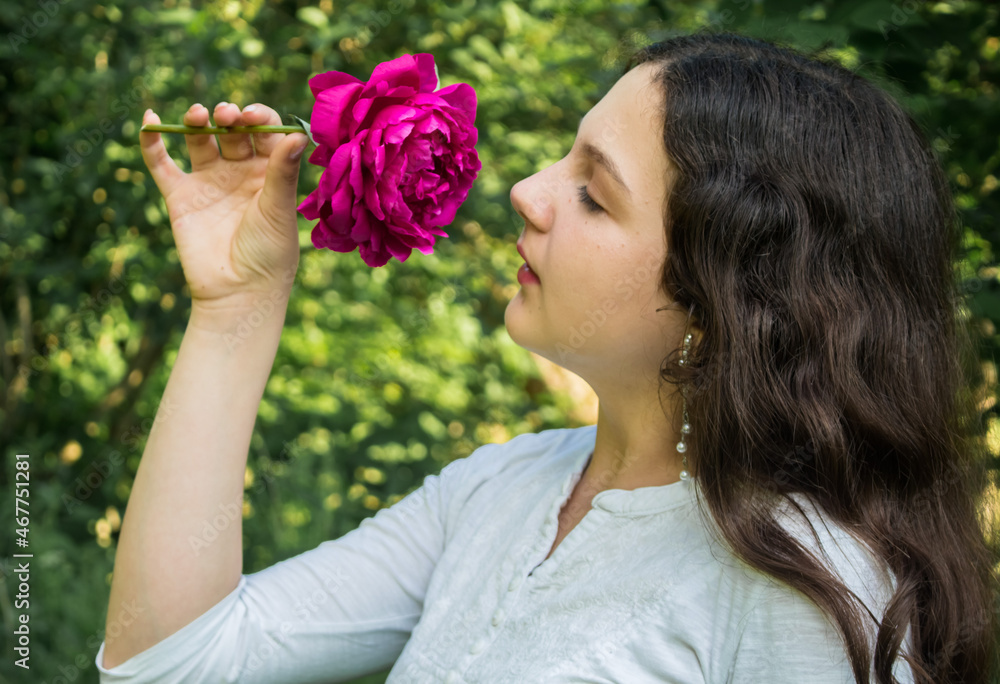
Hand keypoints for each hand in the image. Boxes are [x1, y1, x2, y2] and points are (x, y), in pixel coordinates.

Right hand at [139, 102, 309, 313]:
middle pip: (232, 131)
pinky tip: (147, 119)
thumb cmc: (269, 253)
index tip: (252, 117)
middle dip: (229, 116)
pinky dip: (152, 142)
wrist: (238, 292)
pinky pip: (162, 164)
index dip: (259, 118)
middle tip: (226, 115)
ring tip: (197, 114)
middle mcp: (240, 173)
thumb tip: (298, 134)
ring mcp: (209, 182)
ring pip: (199, 140)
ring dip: (196, 121)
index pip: (265, 132)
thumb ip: (283, 171)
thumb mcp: (278, 209)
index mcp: (270, 173)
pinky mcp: (181, 197)